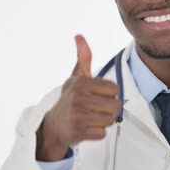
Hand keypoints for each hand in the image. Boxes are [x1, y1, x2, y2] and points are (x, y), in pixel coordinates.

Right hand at [36, 35, 120, 161]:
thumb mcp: (77, 77)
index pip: (115, 89)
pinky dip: (97, 132)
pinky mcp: (78, 132)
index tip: (97, 95)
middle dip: (108, 109)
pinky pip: (102, 133)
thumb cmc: (70, 98)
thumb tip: (79, 36)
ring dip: (103, 121)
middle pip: (115, 105)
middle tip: (95, 108)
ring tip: (91, 117)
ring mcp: (78, 115)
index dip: (109, 94)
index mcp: (81, 83)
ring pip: (110, 120)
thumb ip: (83, 57)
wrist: (54, 124)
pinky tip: (86, 127)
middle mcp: (78, 98)